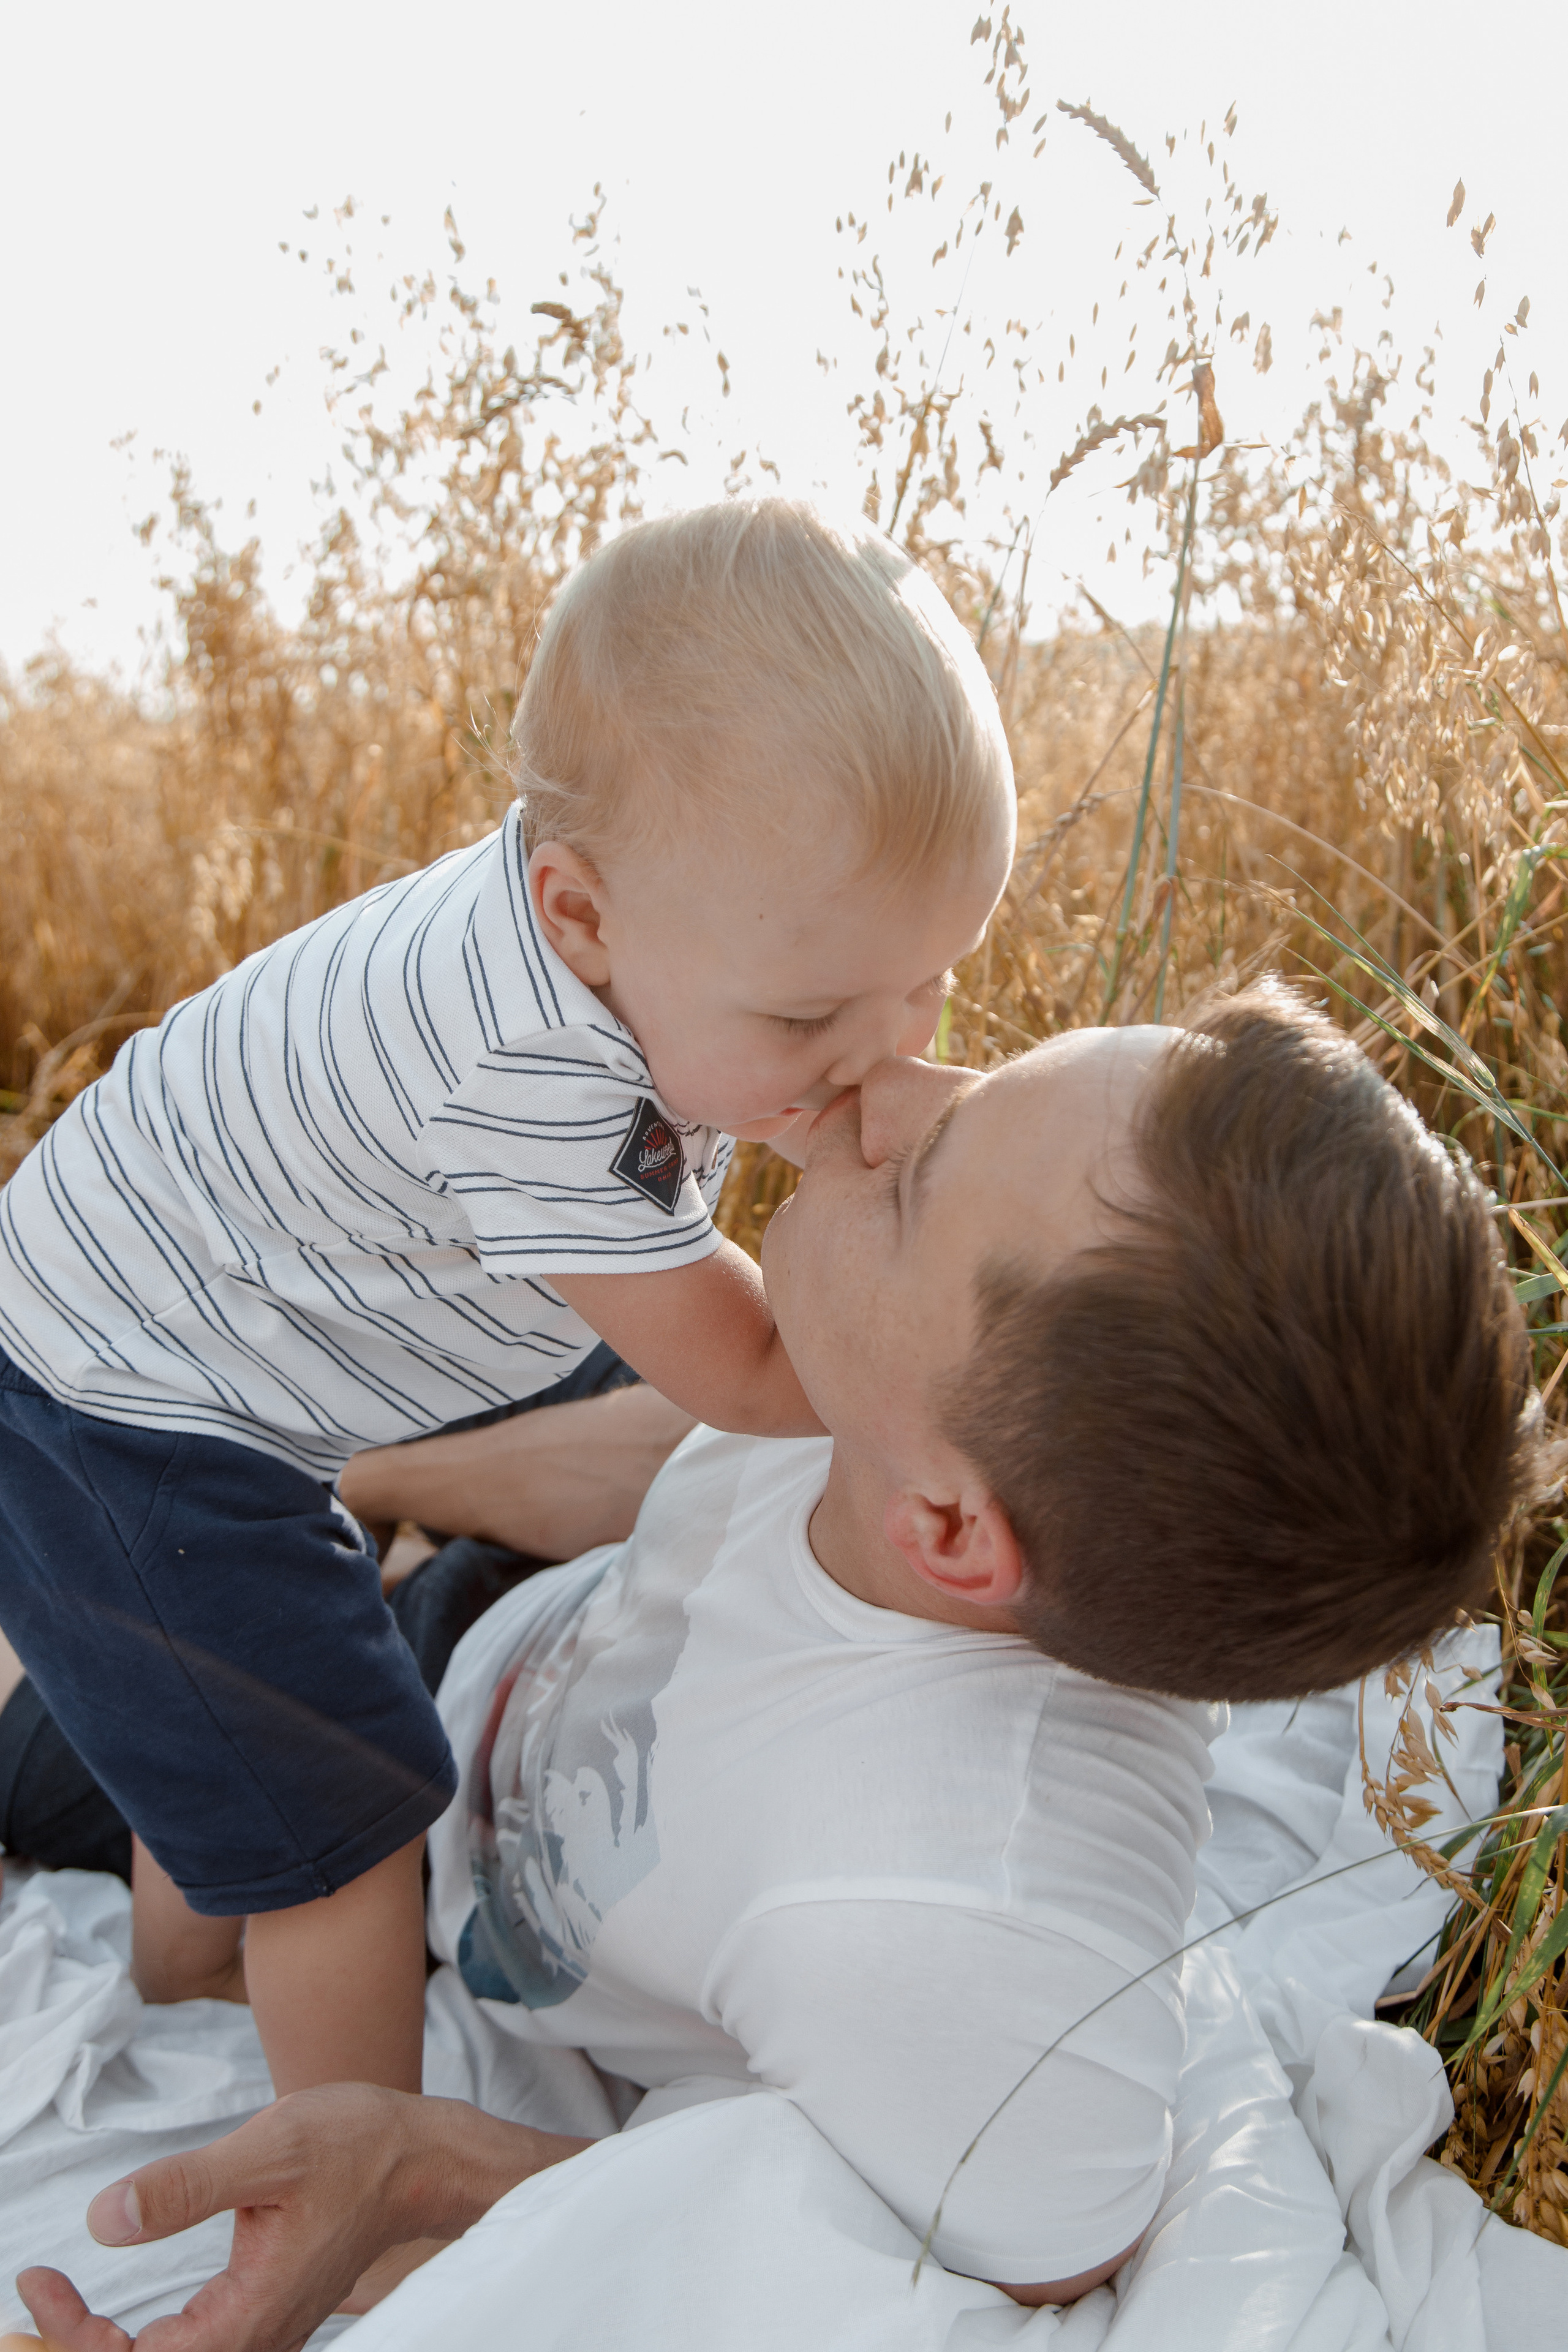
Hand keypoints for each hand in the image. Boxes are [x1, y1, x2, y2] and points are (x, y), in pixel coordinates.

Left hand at [15, 2085, 589, 2351]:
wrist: (421, 2158)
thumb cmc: (358, 2147)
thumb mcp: (268, 2150)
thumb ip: (185, 2188)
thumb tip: (104, 2220)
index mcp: (250, 2316)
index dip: (75, 2334)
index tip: (39, 2282)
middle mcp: (255, 2338)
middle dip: (80, 2340)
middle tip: (38, 2290)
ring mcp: (261, 2329)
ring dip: (104, 2342)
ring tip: (58, 2301)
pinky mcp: (262, 2310)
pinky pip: (186, 2344)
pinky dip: (136, 2335)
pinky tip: (110, 2309)